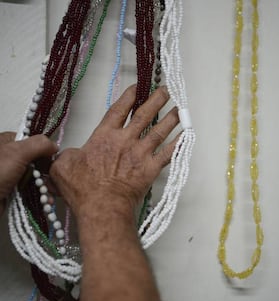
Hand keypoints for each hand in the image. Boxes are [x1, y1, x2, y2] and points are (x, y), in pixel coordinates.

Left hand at [0, 132, 57, 215]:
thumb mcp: (17, 153)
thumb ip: (39, 144)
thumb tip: (54, 146)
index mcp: (7, 142)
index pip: (33, 142)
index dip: (45, 151)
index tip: (52, 161)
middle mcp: (9, 157)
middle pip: (37, 160)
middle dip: (47, 171)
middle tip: (53, 179)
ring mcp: (10, 175)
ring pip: (36, 177)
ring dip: (46, 186)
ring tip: (51, 194)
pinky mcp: (11, 191)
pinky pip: (31, 191)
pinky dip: (40, 196)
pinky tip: (46, 201)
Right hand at [50, 85, 178, 217]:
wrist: (103, 206)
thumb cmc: (82, 188)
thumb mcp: (63, 166)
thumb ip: (68, 154)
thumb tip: (70, 154)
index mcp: (105, 136)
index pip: (119, 110)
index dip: (129, 97)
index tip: (138, 87)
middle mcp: (126, 140)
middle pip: (144, 115)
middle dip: (156, 100)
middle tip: (166, 90)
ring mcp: (141, 154)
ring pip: (159, 131)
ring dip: (171, 118)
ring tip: (180, 108)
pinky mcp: (151, 169)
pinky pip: (169, 154)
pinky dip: (179, 144)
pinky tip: (187, 135)